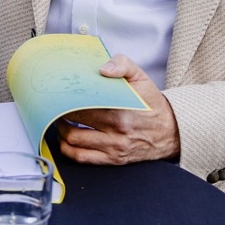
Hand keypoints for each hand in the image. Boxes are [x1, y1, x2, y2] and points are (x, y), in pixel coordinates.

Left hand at [56, 55, 179, 164]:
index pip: (81, 105)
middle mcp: (115, 132)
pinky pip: (81, 158)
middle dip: (58, 113)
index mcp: (120, 111)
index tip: (57, 93)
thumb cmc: (152, 104)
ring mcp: (113, 148)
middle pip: (72, 123)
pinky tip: (65, 138)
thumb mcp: (141, 78)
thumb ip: (123, 65)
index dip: (64, 99)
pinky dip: (67, 149)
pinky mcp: (112, 160)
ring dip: (60, 131)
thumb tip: (103, 69)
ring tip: (59, 120)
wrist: (170, 131)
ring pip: (73, 142)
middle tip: (54, 104)